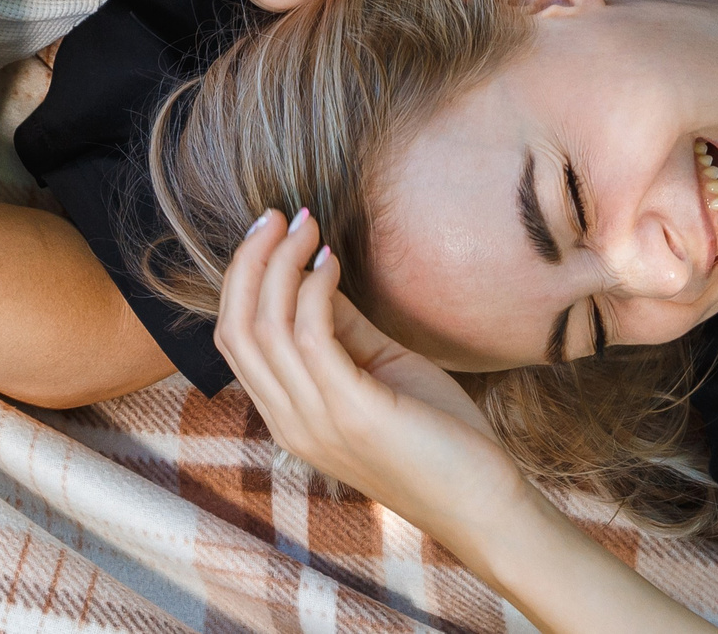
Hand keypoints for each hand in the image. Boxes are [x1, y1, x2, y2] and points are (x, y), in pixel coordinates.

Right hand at [218, 210, 528, 527]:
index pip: (235, 338)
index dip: (244, 277)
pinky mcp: (351, 413)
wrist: (482, 502)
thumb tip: (317, 273)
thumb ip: (342, 330)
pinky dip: (316, 288)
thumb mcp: (379, 370)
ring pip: (265, 326)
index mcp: (289, 415)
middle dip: (250, 261)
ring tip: (308, 227)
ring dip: (282, 263)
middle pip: (236, 327)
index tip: (273, 229)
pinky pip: (311, 336)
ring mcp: (315, 420)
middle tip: (278, 216)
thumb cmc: (437, 436)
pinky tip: (335, 262)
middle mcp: (290, 421)